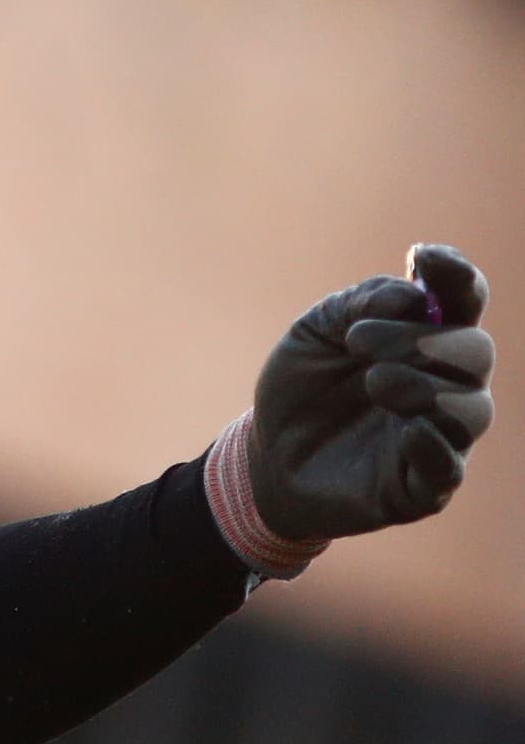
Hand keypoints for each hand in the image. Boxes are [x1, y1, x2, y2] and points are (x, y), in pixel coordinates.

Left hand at [249, 244, 493, 541]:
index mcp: (425, 340)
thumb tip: (413, 294)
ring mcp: (440, 435)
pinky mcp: (421, 485)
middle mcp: (446, 385)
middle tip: (360, 341)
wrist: (266, 454)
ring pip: (472, 409)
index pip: (464, 302)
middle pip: (475, 353)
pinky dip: (434, 444)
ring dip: (425, 388)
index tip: (424, 258)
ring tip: (373, 381)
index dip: (458, 276)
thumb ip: (359, 304)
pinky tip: (407, 429)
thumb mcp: (315, 331)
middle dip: (422, 339)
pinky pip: (448, 467)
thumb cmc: (303, 386)